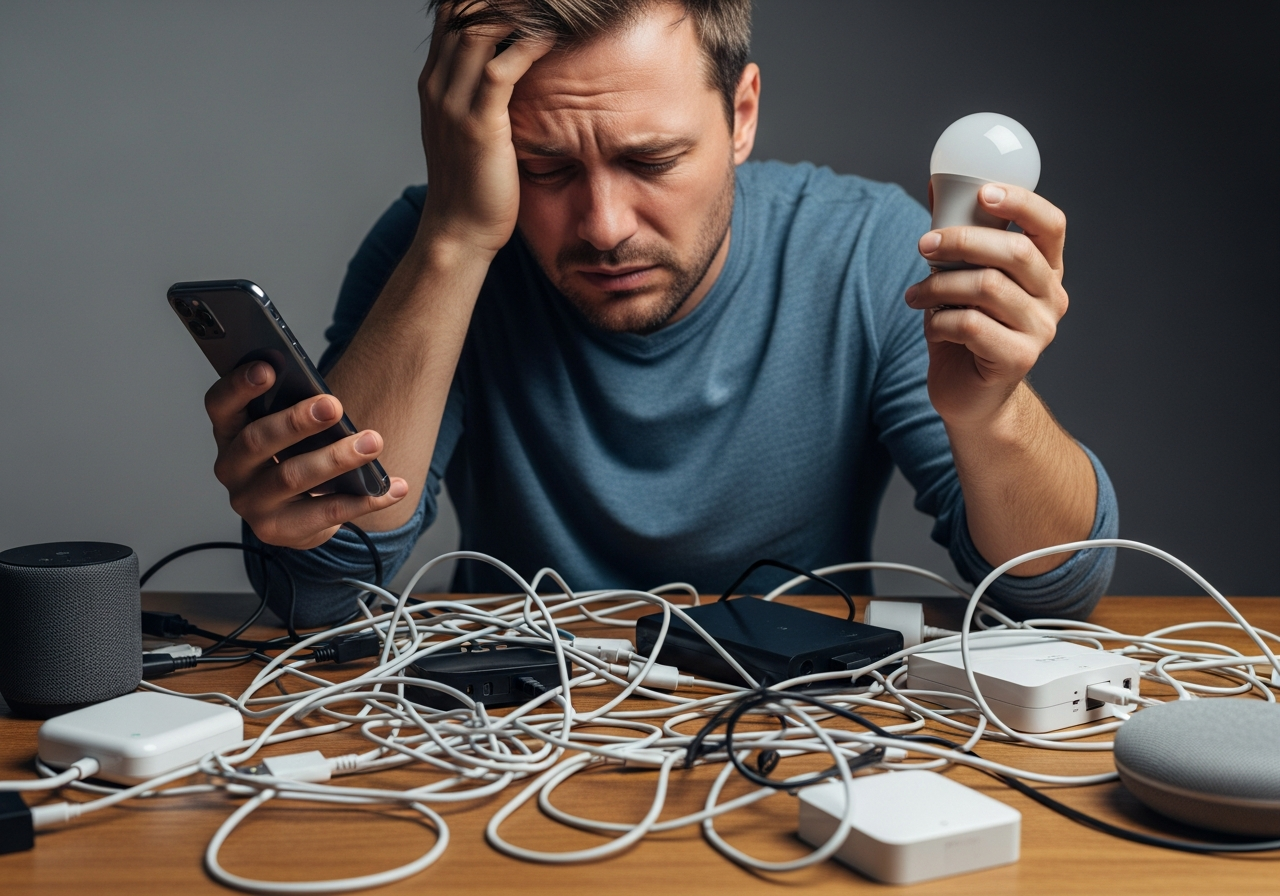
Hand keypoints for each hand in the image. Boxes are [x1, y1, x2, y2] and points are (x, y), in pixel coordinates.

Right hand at [205, 361, 408, 549]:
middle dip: (297, 421)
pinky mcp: (278, 531)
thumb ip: (295, 411)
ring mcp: (251, 503)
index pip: (221, 405)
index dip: (240, 386)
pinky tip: (393, 487)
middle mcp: (232, 469)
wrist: (295, 516)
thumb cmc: (292, 458)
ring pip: (291, 477)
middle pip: (257, 440)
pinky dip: (366, 499)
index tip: (269, 368)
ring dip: (337, 457)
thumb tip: (328, 399)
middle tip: (333, 406)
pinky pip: (327, 513)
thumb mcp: (288, 431)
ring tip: (372, 442)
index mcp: (230, 433)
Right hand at [417, 7, 550, 254]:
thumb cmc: (474, 187)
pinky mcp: (478, 125)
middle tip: (539, 2)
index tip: (523, 4)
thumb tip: (507, 78)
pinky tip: (552, 39)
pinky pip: (501, 69)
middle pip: (460, 11)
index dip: (482, 1)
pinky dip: (528, 46)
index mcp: (435, 85)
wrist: (459, 233)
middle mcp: (438, 86)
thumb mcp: (469, 134)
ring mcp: (454, 105)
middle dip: (500, 1)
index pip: (451, 15)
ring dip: (516, 14)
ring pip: (477, 30)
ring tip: (549, 10)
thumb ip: (479, 100)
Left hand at [905, 183, 1068, 430]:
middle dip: (961, 241)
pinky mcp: (1019, 358)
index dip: (1021, 202)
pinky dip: (941, 320)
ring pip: (987, 287)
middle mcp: (1051, 297)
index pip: (1050, 225)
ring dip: (940, 286)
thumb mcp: (962, 280)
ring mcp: (1040, 330)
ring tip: (916, 296)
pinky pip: (972, 325)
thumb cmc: (965, 332)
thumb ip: (960, 241)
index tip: (982, 193)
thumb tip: (936, 187)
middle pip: (1014, 252)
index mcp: (1044, 270)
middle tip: (923, 245)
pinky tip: (932, 325)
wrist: (969, 396)